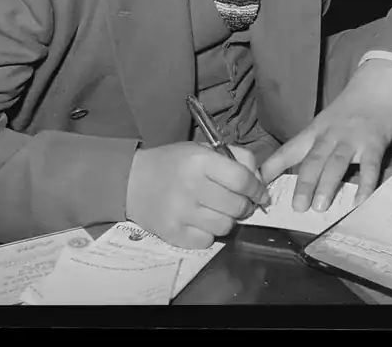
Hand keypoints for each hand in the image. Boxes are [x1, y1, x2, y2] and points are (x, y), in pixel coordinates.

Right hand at [125, 142, 269, 248]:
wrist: (130, 181)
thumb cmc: (172, 163)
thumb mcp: (202, 149)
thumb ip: (235, 158)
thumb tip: (260, 181)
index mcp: (199, 161)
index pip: (242, 179)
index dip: (258, 189)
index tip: (261, 195)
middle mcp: (191, 186)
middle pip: (237, 206)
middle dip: (245, 206)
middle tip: (239, 203)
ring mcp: (181, 213)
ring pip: (225, 227)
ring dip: (227, 221)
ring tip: (217, 211)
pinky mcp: (172, 234)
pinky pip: (207, 241)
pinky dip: (208, 234)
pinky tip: (199, 222)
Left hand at [260, 59, 391, 212]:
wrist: (377, 83)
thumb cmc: (349, 108)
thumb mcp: (325, 123)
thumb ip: (314, 147)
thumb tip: (301, 177)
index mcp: (314, 131)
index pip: (289, 150)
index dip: (272, 167)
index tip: (257, 185)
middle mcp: (330, 135)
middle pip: (313, 160)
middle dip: (303, 185)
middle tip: (296, 207)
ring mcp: (352, 139)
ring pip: (336, 163)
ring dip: (327, 185)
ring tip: (320, 207)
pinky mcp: (374, 142)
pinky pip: (369, 166)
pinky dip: (365, 185)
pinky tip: (359, 201)